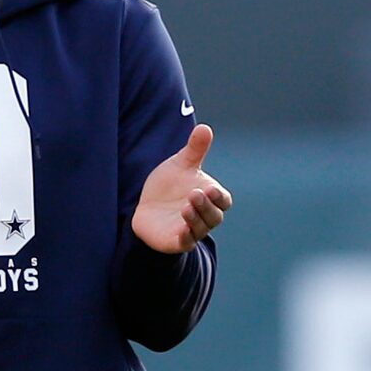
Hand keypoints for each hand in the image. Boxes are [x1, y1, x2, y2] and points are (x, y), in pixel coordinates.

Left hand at [130, 125, 231, 253]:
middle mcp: (204, 216)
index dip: (219, 196)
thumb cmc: (169, 186)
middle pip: (214, 216)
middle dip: (206, 206)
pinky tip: (181, 229)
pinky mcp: (177, 241)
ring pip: (201, 229)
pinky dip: (185, 237)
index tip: (211, 188)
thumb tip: (204, 127)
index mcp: (210, 198)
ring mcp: (192, 230)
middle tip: (195, 194)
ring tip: (186, 207)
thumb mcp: (180, 165)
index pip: (223, 200)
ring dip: (196, 219)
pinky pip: (186, 243)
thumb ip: (195, 149)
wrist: (147, 207)